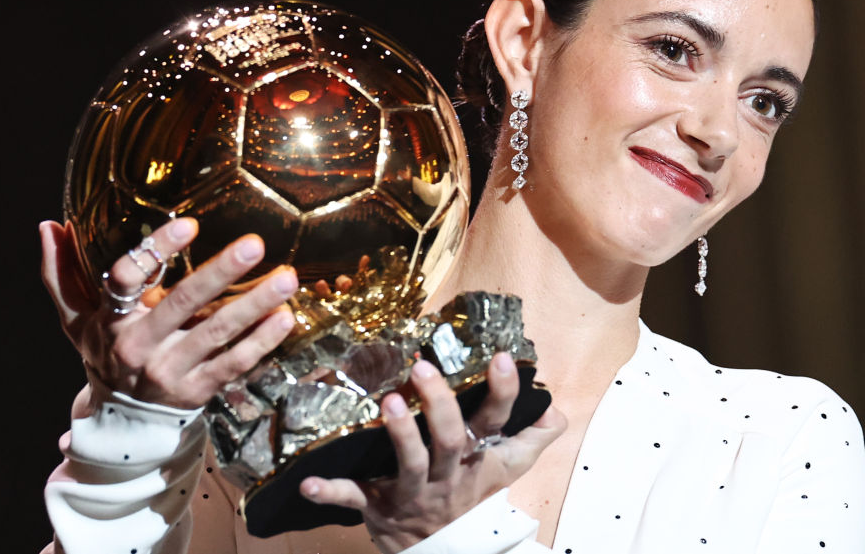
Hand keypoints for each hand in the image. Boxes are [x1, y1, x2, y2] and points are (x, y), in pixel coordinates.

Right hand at [39, 218, 297, 407]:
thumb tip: (48, 224)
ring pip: (217, 333)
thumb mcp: (76, 318)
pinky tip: (284, 316)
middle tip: (254, 244)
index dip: (155, 251)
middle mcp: (140, 346)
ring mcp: (172, 370)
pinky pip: (235, 363)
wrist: (122, 420)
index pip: (127, 280)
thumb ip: (61, 273)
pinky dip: (262, 341)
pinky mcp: (200, 389)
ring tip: (286, 278)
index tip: (188, 225)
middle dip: (220, 273)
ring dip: (254, 304)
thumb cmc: (105, 350)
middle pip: (182, 305)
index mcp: (110, 320)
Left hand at [299, 353, 566, 552]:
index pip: (496, 422)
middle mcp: (446, 474)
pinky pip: (353, 499)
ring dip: (399, 436)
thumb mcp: (507, 468)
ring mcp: (411, 492)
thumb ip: (532, 436)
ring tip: (388, 403)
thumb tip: (555, 408)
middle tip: (423, 368)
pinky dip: (330, 492)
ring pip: (409, 465)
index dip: (503, 392)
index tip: (502, 357)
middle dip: (439, 406)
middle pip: (449, 440)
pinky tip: (308, 481)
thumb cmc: (471, 497)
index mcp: (476, 458)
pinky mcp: (377, 506)